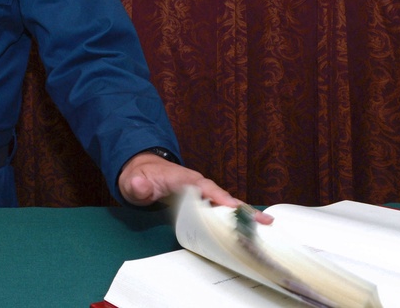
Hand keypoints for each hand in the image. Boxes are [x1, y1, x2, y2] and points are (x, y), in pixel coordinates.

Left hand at [117, 151, 272, 223]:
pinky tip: (252, 227)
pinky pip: (221, 209)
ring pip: (225, 203)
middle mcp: (197, 184)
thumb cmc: (140, 178)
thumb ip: (136, 185)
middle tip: (263, 221)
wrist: (142, 172)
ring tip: (266, 225)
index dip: (218, 196)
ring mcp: (202, 193)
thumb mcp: (133, 182)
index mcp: (182, 178)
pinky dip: (237, 217)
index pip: (202, 186)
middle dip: (241, 208)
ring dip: (244, 214)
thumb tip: (139, 185)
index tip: (232, 207)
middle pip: (222, 195)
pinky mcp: (203, 201)